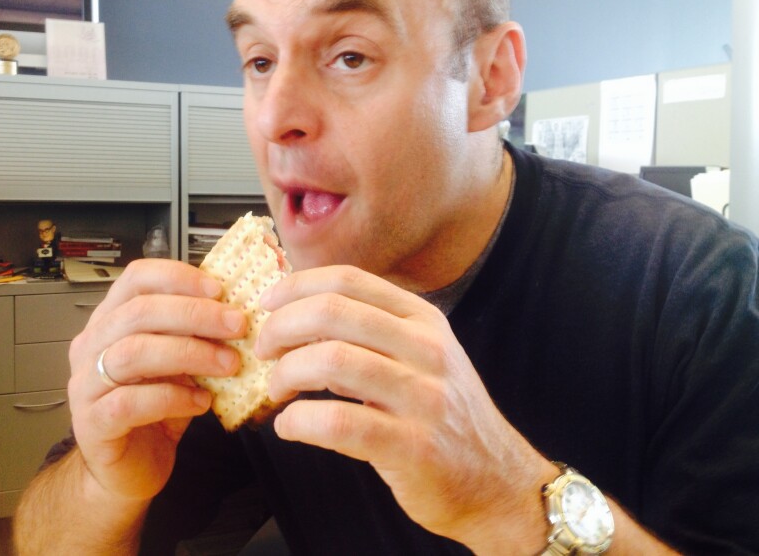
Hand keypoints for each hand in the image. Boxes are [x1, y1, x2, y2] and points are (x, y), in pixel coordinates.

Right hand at [66, 259, 244, 502]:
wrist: (127, 471)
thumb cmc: (155, 412)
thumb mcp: (179, 364)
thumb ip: (194, 335)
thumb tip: (237, 310)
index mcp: (111, 320)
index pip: (136, 278)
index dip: (179, 277)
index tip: (220, 290)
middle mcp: (91, 346)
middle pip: (138, 312)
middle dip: (195, 314)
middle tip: (237, 326)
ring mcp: (86, 385)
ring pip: (133, 353)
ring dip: (190, 353)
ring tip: (228, 364)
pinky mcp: (92, 423)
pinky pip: (130, 401)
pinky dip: (173, 397)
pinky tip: (201, 402)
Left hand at [256, 265, 553, 549]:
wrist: (497, 482)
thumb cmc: (444, 417)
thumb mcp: (420, 358)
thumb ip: (368, 334)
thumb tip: (297, 317)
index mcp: (423, 319)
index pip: (349, 279)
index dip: (297, 286)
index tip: (267, 305)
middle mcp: (426, 349)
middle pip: (332, 312)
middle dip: (281, 327)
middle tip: (263, 349)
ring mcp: (423, 397)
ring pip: (332, 362)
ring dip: (286, 373)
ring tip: (275, 389)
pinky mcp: (413, 447)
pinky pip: (338, 423)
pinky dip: (299, 422)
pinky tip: (289, 426)